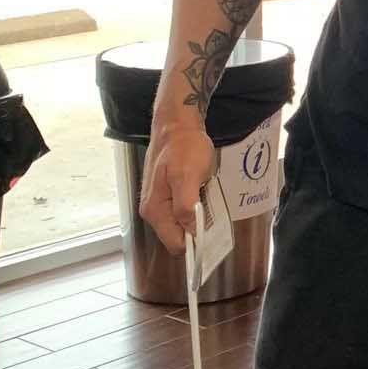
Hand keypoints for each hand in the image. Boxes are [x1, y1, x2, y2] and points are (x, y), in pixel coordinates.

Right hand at [139, 121, 216, 253]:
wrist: (177, 125)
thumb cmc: (183, 146)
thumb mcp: (188, 175)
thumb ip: (186, 206)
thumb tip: (191, 231)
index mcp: (155, 210)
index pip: (175, 243)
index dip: (195, 243)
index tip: (212, 235)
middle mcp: (153, 211)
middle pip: (178, 236)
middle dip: (197, 230)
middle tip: (213, 214)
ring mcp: (160, 203)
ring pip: (182, 225)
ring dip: (197, 218)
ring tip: (208, 201)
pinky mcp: (167, 195)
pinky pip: (183, 212)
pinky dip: (196, 208)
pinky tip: (203, 196)